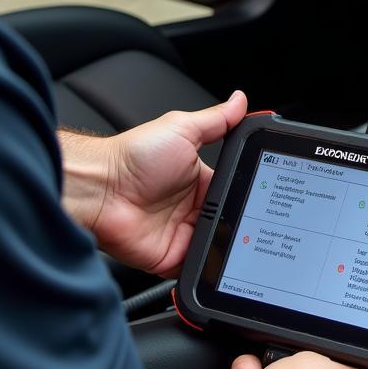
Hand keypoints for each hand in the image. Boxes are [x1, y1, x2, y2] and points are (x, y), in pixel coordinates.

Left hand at [64, 92, 246, 275]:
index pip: (234, 190)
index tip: (266, 195)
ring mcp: (182, 234)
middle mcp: (192, 208)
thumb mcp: (182, 129)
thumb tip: (240, 100)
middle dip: (241, 221)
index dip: (249, 193)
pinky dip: (208, 267)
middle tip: (256, 220)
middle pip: (228, 220)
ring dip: (227, 244)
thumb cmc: (134, 157)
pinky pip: (198, 268)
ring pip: (218, 245)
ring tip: (239, 239)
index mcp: (199, 180)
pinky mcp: (171, 258)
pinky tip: (215, 256)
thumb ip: (217, 119)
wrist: (101, 189)